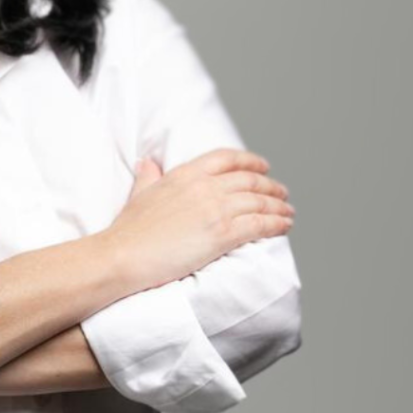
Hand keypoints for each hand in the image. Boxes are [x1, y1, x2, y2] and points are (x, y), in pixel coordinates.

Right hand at [105, 148, 294, 293]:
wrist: (124, 254)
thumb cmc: (129, 229)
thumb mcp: (139, 193)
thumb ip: (148, 176)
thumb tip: (148, 163)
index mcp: (184, 174)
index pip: (226, 158)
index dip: (249, 161)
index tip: (263, 167)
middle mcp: (203, 187)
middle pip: (248, 180)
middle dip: (270, 186)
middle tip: (281, 193)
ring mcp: (214, 210)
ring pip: (259, 202)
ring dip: (278, 207)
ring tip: (287, 213)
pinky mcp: (222, 234)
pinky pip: (259, 225)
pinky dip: (276, 224)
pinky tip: (284, 226)